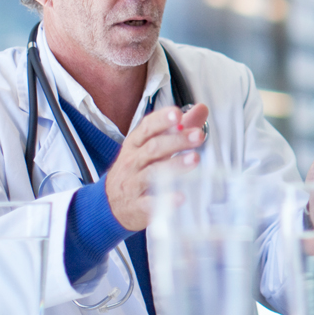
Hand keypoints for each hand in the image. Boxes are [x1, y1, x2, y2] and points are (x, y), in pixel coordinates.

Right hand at [103, 104, 208, 229]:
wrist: (111, 204)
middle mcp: (133, 161)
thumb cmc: (138, 169)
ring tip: (195, 159)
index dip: (161, 120)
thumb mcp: (151, 146)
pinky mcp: (137, 206)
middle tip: (199, 136)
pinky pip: (149, 203)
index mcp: (136, 144)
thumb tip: (202, 108)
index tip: (177, 114)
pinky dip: (165, 200)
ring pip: (152, 172)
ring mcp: (133, 183)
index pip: (147, 127)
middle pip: (153, 148)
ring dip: (174, 165)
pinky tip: (180, 197)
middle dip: (176, 140)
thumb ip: (178, 128)